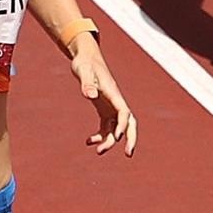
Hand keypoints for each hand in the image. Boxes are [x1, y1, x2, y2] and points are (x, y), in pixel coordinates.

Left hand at [71, 37, 136, 156]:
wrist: (85, 58)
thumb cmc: (84, 63)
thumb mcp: (82, 71)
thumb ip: (86, 83)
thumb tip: (89, 95)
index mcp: (113, 93)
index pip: (123, 111)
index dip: (122, 125)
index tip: (118, 137)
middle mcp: (115, 101)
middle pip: (130, 122)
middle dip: (131, 139)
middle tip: (129, 154)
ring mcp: (111, 106)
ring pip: (117, 128)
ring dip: (110, 141)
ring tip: (98, 151)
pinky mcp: (104, 109)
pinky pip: (106, 127)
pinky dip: (100, 136)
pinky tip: (87, 141)